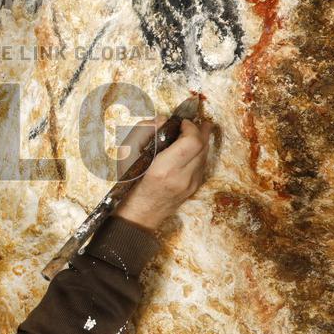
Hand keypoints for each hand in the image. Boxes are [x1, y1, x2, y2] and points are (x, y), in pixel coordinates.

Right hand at [112, 116, 213, 232]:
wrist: (139, 214)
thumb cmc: (130, 183)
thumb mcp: (127, 155)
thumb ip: (143, 132)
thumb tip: (162, 120)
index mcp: (164, 169)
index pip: (192, 142)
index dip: (191, 127)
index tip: (182, 122)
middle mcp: (182, 177)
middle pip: (203, 146)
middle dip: (200, 130)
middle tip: (194, 122)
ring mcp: (191, 184)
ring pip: (205, 155)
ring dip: (202, 141)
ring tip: (196, 130)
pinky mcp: (194, 188)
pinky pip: (202, 165)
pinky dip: (199, 153)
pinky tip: (191, 148)